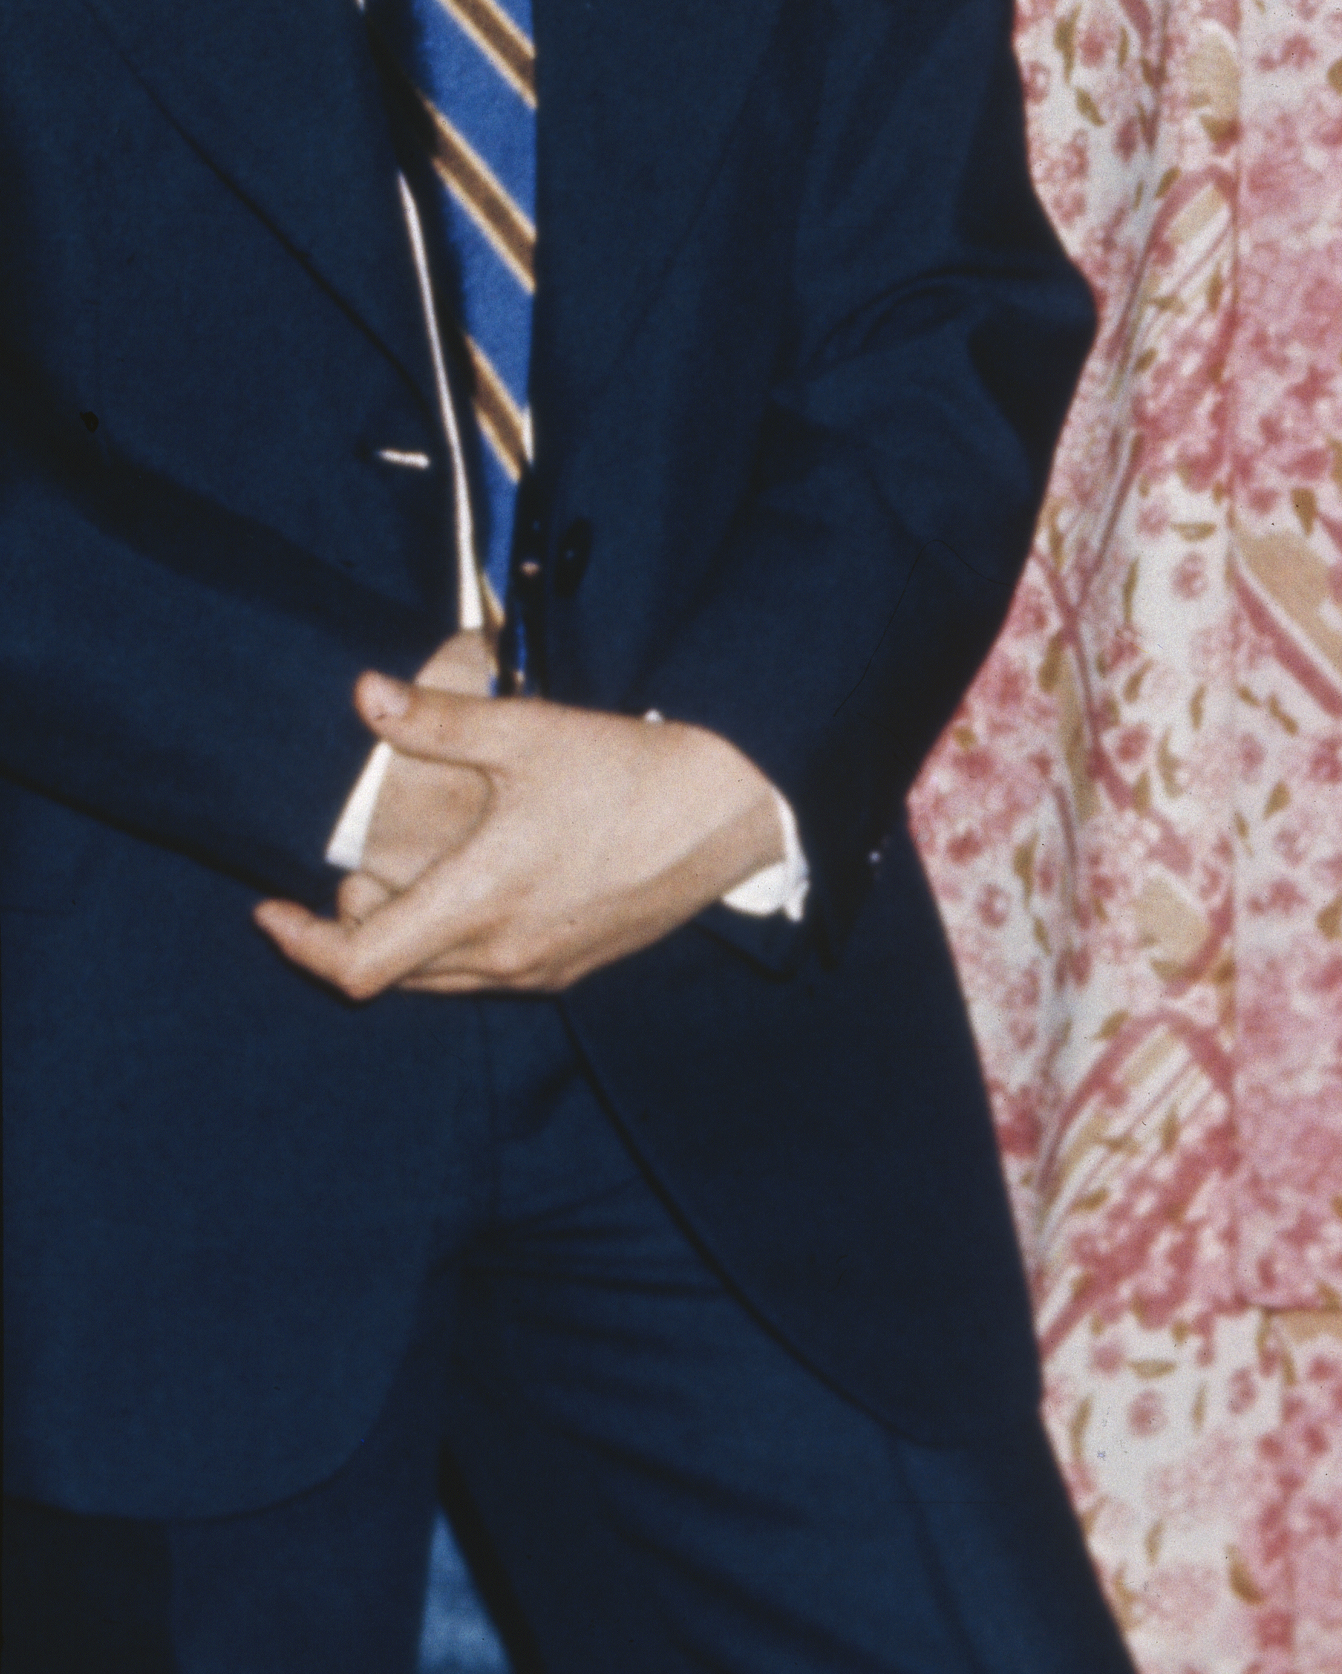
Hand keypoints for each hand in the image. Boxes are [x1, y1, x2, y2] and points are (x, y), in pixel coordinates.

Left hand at [256, 665, 788, 998]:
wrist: (739, 809)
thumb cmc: (636, 771)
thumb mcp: (532, 733)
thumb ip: (439, 722)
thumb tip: (364, 694)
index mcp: (480, 903)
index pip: (356, 965)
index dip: (299, 945)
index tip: (270, 910)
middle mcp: (503, 954)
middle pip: (390, 976)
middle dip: (354, 930)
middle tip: (356, 877)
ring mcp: (541, 969)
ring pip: (439, 978)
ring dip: (406, 940)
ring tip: (412, 881)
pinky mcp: (575, 967)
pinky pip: (488, 974)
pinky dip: (457, 945)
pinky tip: (484, 890)